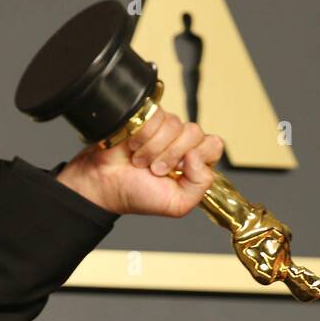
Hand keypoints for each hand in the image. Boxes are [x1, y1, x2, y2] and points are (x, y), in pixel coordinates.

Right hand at [55, 108, 223, 218]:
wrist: (105, 184)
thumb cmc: (138, 194)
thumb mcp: (178, 204)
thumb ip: (201, 186)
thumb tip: (198, 155)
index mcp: (194, 162)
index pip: (214, 145)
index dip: (198, 157)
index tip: (179, 171)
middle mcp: (182, 142)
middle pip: (195, 133)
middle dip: (173, 156)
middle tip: (156, 170)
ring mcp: (164, 128)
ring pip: (175, 124)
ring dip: (154, 149)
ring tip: (141, 162)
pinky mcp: (146, 116)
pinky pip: (156, 117)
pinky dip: (143, 136)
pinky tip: (133, 147)